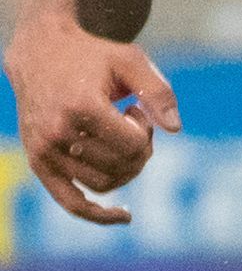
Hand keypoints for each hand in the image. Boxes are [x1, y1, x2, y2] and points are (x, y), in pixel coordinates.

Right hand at [6, 22, 179, 224]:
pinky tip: (125, 217)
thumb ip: (158, 91)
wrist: (40, 53)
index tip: (136, 110)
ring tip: (119, 138)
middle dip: (139, 149)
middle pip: (121, 166)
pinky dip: (98, 215)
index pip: (132, 144)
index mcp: (80, 106)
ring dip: (125, 168)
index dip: (145, 131)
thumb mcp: (130, 60)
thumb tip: (175, 129)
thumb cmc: (91, 56)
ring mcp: (44, 150)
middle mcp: (56, 132)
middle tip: (133, 123)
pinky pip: (71, 202)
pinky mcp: (38, 162)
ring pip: (104, 184)